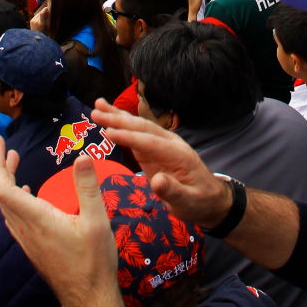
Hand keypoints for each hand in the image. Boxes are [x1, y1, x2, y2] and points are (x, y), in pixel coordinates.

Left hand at [0, 140, 116, 306]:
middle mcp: (24, 228)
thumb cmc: (94, 262)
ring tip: (14, 163)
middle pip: (0, 193)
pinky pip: (12, 217)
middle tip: (6, 148)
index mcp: (35, 218)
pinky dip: (14, 199)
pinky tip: (26, 195)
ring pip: (5, 206)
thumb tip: (82, 157)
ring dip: (7, 182)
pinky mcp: (31, 248)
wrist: (88, 299)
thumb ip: (87, 188)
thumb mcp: (97, 221)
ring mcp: (25, 239)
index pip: (2, 186)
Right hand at [89, 101, 230, 227]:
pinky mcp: (154, 150)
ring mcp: (162, 145)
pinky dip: (121, 125)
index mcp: (179, 155)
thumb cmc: (199, 202)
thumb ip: (173, 191)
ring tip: (98, 105)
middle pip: (143, 128)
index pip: (151, 142)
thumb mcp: (188, 202)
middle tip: (96, 112)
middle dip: (119, 119)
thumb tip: (157, 181)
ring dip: (118, 116)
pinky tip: (108, 118)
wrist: (211, 200)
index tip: (108, 132)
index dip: (129, 137)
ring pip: (139, 127)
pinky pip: (136, 135)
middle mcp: (170, 144)